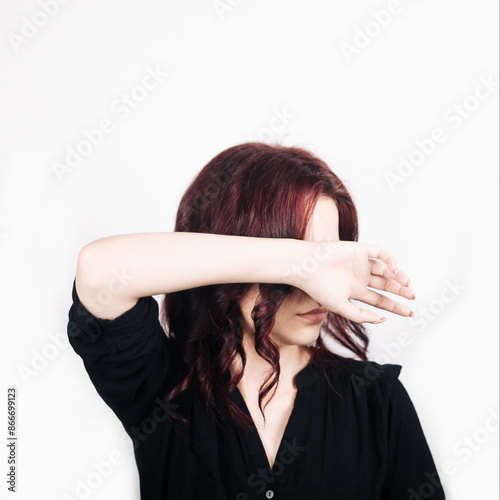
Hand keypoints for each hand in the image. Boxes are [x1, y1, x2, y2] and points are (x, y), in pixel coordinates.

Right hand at [288, 240, 414, 323]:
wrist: (307, 267)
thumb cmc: (318, 287)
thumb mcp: (341, 307)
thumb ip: (361, 316)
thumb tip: (382, 319)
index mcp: (355, 291)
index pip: (380, 300)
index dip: (395, 306)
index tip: (409, 312)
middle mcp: (360, 277)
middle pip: (386, 286)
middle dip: (400, 292)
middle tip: (413, 297)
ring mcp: (361, 263)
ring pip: (386, 270)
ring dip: (398, 277)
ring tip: (406, 285)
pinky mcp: (360, 250)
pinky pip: (380, 254)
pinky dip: (390, 261)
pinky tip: (394, 270)